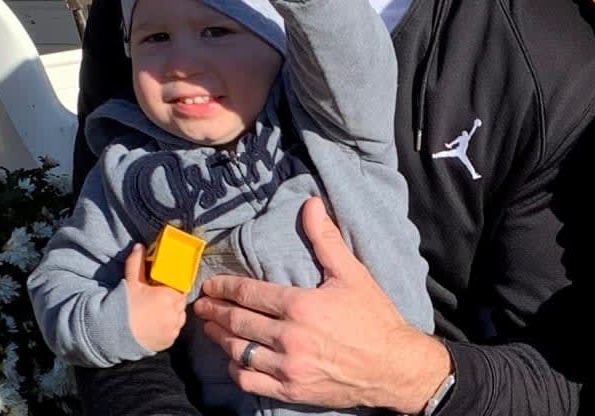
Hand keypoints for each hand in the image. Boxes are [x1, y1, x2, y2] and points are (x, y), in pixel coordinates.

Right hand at [124, 243, 187, 351]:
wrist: (114, 333)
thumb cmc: (124, 306)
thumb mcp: (131, 281)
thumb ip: (137, 262)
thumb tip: (139, 247)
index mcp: (170, 296)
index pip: (181, 288)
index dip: (173, 288)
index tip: (165, 289)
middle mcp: (175, 313)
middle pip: (180, 303)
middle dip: (172, 300)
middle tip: (158, 300)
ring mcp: (173, 329)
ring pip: (178, 318)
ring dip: (172, 314)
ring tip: (156, 314)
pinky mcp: (169, 341)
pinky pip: (173, 331)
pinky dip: (168, 328)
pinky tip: (155, 325)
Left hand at [192, 197, 447, 412]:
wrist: (394, 367)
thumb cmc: (375, 318)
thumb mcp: (353, 274)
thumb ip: (326, 240)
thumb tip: (311, 204)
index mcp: (301, 305)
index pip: (249, 294)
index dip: (224, 288)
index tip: (210, 285)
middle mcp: (290, 337)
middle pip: (237, 322)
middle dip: (214, 311)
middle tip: (200, 305)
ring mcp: (289, 367)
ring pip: (239, 351)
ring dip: (219, 338)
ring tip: (210, 328)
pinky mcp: (291, 390)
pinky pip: (251, 380)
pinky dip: (237, 368)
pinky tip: (233, 359)